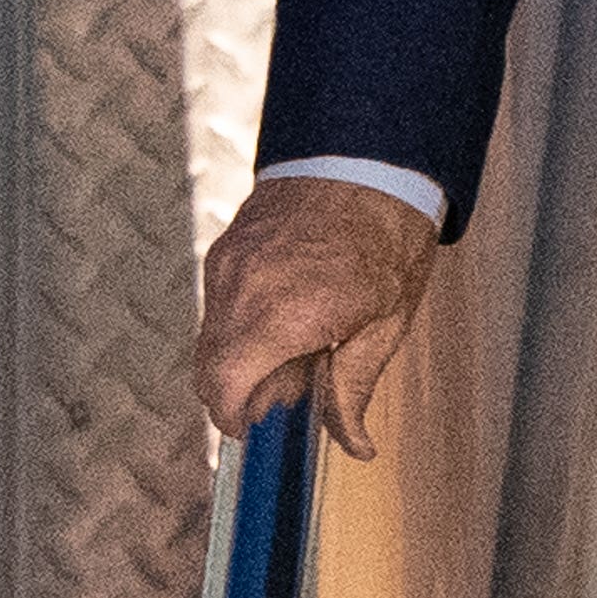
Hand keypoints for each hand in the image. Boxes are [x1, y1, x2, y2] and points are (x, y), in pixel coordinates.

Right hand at [192, 173, 439, 459]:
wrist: (369, 152)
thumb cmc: (388, 233)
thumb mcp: (387, 320)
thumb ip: (354, 388)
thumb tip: (354, 445)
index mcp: (282, 316)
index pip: (224, 389)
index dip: (233, 420)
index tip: (255, 429)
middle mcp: (242, 290)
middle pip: (208, 370)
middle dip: (240, 391)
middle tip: (296, 378)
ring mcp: (229, 264)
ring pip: (210, 337)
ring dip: (239, 355)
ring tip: (301, 335)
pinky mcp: (227, 245)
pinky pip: (218, 302)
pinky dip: (239, 321)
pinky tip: (286, 308)